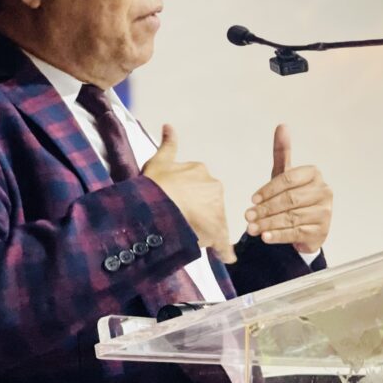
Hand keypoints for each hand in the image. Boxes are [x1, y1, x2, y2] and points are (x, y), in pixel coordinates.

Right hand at [142, 125, 235, 263]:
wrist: (156, 207)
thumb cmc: (154, 185)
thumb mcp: (158, 161)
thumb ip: (168, 144)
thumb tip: (169, 125)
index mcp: (201, 172)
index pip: (199, 185)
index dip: (188, 195)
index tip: (179, 202)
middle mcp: (213, 187)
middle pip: (209, 203)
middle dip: (199, 212)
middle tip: (180, 220)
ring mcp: (217, 210)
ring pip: (215, 220)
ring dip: (206, 229)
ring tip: (187, 236)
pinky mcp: (217, 231)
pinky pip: (225, 243)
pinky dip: (226, 251)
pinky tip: (228, 257)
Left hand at [245, 125, 332, 253]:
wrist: (307, 226)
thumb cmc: (293, 196)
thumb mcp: (285, 175)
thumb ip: (283, 152)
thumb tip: (282, 126)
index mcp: (314, 174)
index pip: (288, 180)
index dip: (268, 190)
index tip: (252, 199)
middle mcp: (324, 191)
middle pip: (290, 200)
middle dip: (266, 209)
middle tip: (247, 216)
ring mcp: (325, 212)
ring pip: (291, 217)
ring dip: (268, 224)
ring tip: (251, 228)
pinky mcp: (322, 231)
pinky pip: (296, 233)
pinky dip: (278, 236)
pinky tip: (265, 237)